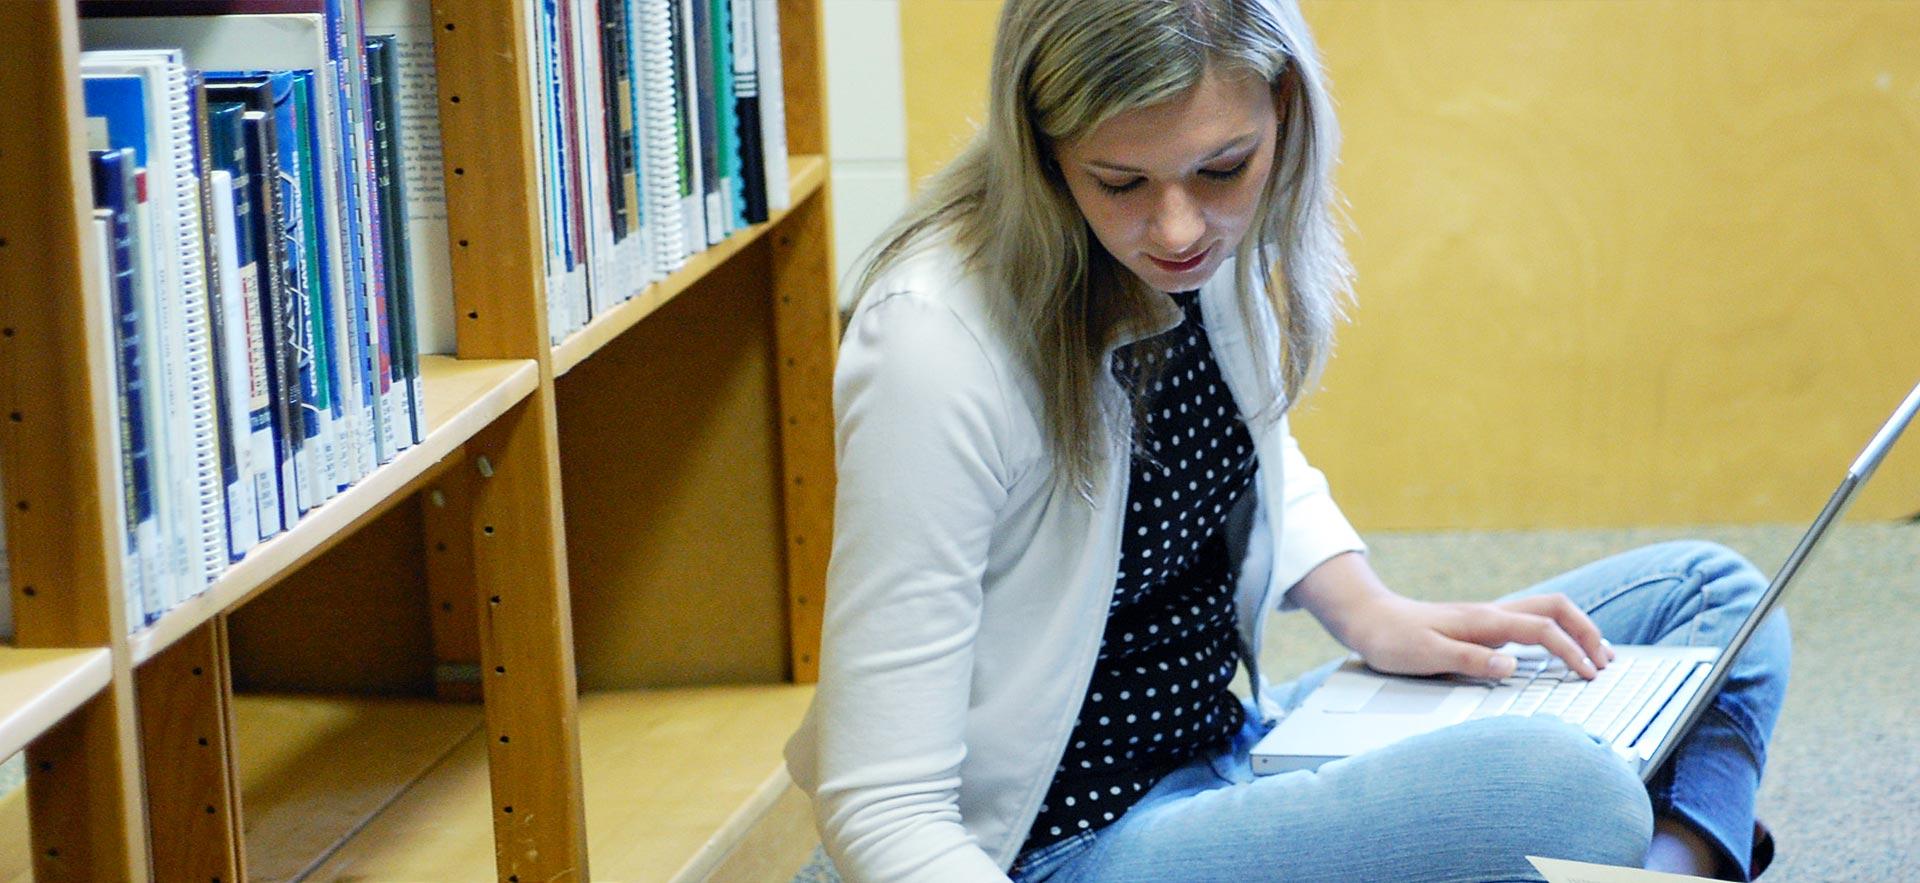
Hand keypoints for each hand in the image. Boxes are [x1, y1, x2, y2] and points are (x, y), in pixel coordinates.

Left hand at [1344, 593, 1615, 680]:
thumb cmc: (1393, 639)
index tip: (1590, 674)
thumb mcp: (1427, 655)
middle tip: (1607, 660)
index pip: (1543, 630)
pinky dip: (1556, 632)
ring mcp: (1488, 618)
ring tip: (1597, 654)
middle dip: (1587, 631)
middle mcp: (1491, 614)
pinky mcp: (1482, 626)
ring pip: (1545, 611)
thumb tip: (1510, 667)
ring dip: (1575, 628)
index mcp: (1484, 621)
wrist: (1369, 620)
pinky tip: (1559, 650)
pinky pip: (1530, 622)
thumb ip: (1469, 661)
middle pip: (1555, 608)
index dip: (1572, 651)